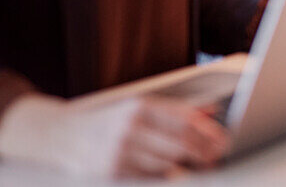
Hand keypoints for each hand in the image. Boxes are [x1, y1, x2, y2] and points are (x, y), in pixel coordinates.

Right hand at [0, 92, 227, 177]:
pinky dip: (165, 177)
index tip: (224, 140)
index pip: (184, 121)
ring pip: (166, 165)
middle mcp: (130, 128)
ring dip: (189, 168)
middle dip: (204, 152)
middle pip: (179, 143)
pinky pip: (146, 179)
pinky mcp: (110, 174)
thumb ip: (174, 112)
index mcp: (140, 107)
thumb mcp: (139, 108)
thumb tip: (211, 111)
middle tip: (218, 156)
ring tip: (204, 167)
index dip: (208, 133)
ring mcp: (119, 152)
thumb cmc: (108, 121)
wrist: (61, 135)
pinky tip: (176, 175)